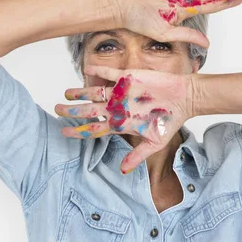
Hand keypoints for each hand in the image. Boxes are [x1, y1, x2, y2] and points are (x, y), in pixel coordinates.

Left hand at [54, 64, 194, 173]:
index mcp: (121, 123)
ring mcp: (121, 92)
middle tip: (57, 110)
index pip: (95, 128)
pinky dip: (98, 71)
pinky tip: (85, 70)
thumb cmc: (171, 120)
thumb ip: (138, 155)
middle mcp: (117, 107)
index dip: (79, 131)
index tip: (64, 132)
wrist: (184, 98)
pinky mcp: (128, 77)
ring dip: (80, 92)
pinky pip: (109, 73)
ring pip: (94, 92)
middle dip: (73, 111)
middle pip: (89, 110)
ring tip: (66, 92)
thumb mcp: (155, 142)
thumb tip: (122, 171)